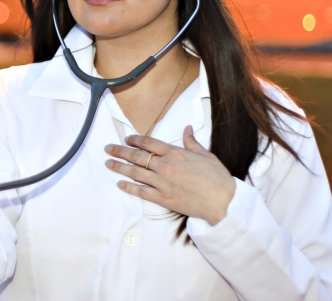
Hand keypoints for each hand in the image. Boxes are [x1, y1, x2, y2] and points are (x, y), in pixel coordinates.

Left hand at [104, 126, 235, 225]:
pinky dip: (129, 187)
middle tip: (108, 149)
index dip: (135, 140)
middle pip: (137, 156)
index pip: (149, 143)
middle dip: (120, 151)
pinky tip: (120, 184)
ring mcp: (162, 183)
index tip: (126, 139)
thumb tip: (186, 129)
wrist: (223, 202)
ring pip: (135, 172)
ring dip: (120, 167)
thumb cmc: (217, 178)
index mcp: (175, 153)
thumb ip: (191, 142)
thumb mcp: (205, 155)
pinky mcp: (163, 198)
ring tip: (108, 163)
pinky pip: (141, 191)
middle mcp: (165, 166)